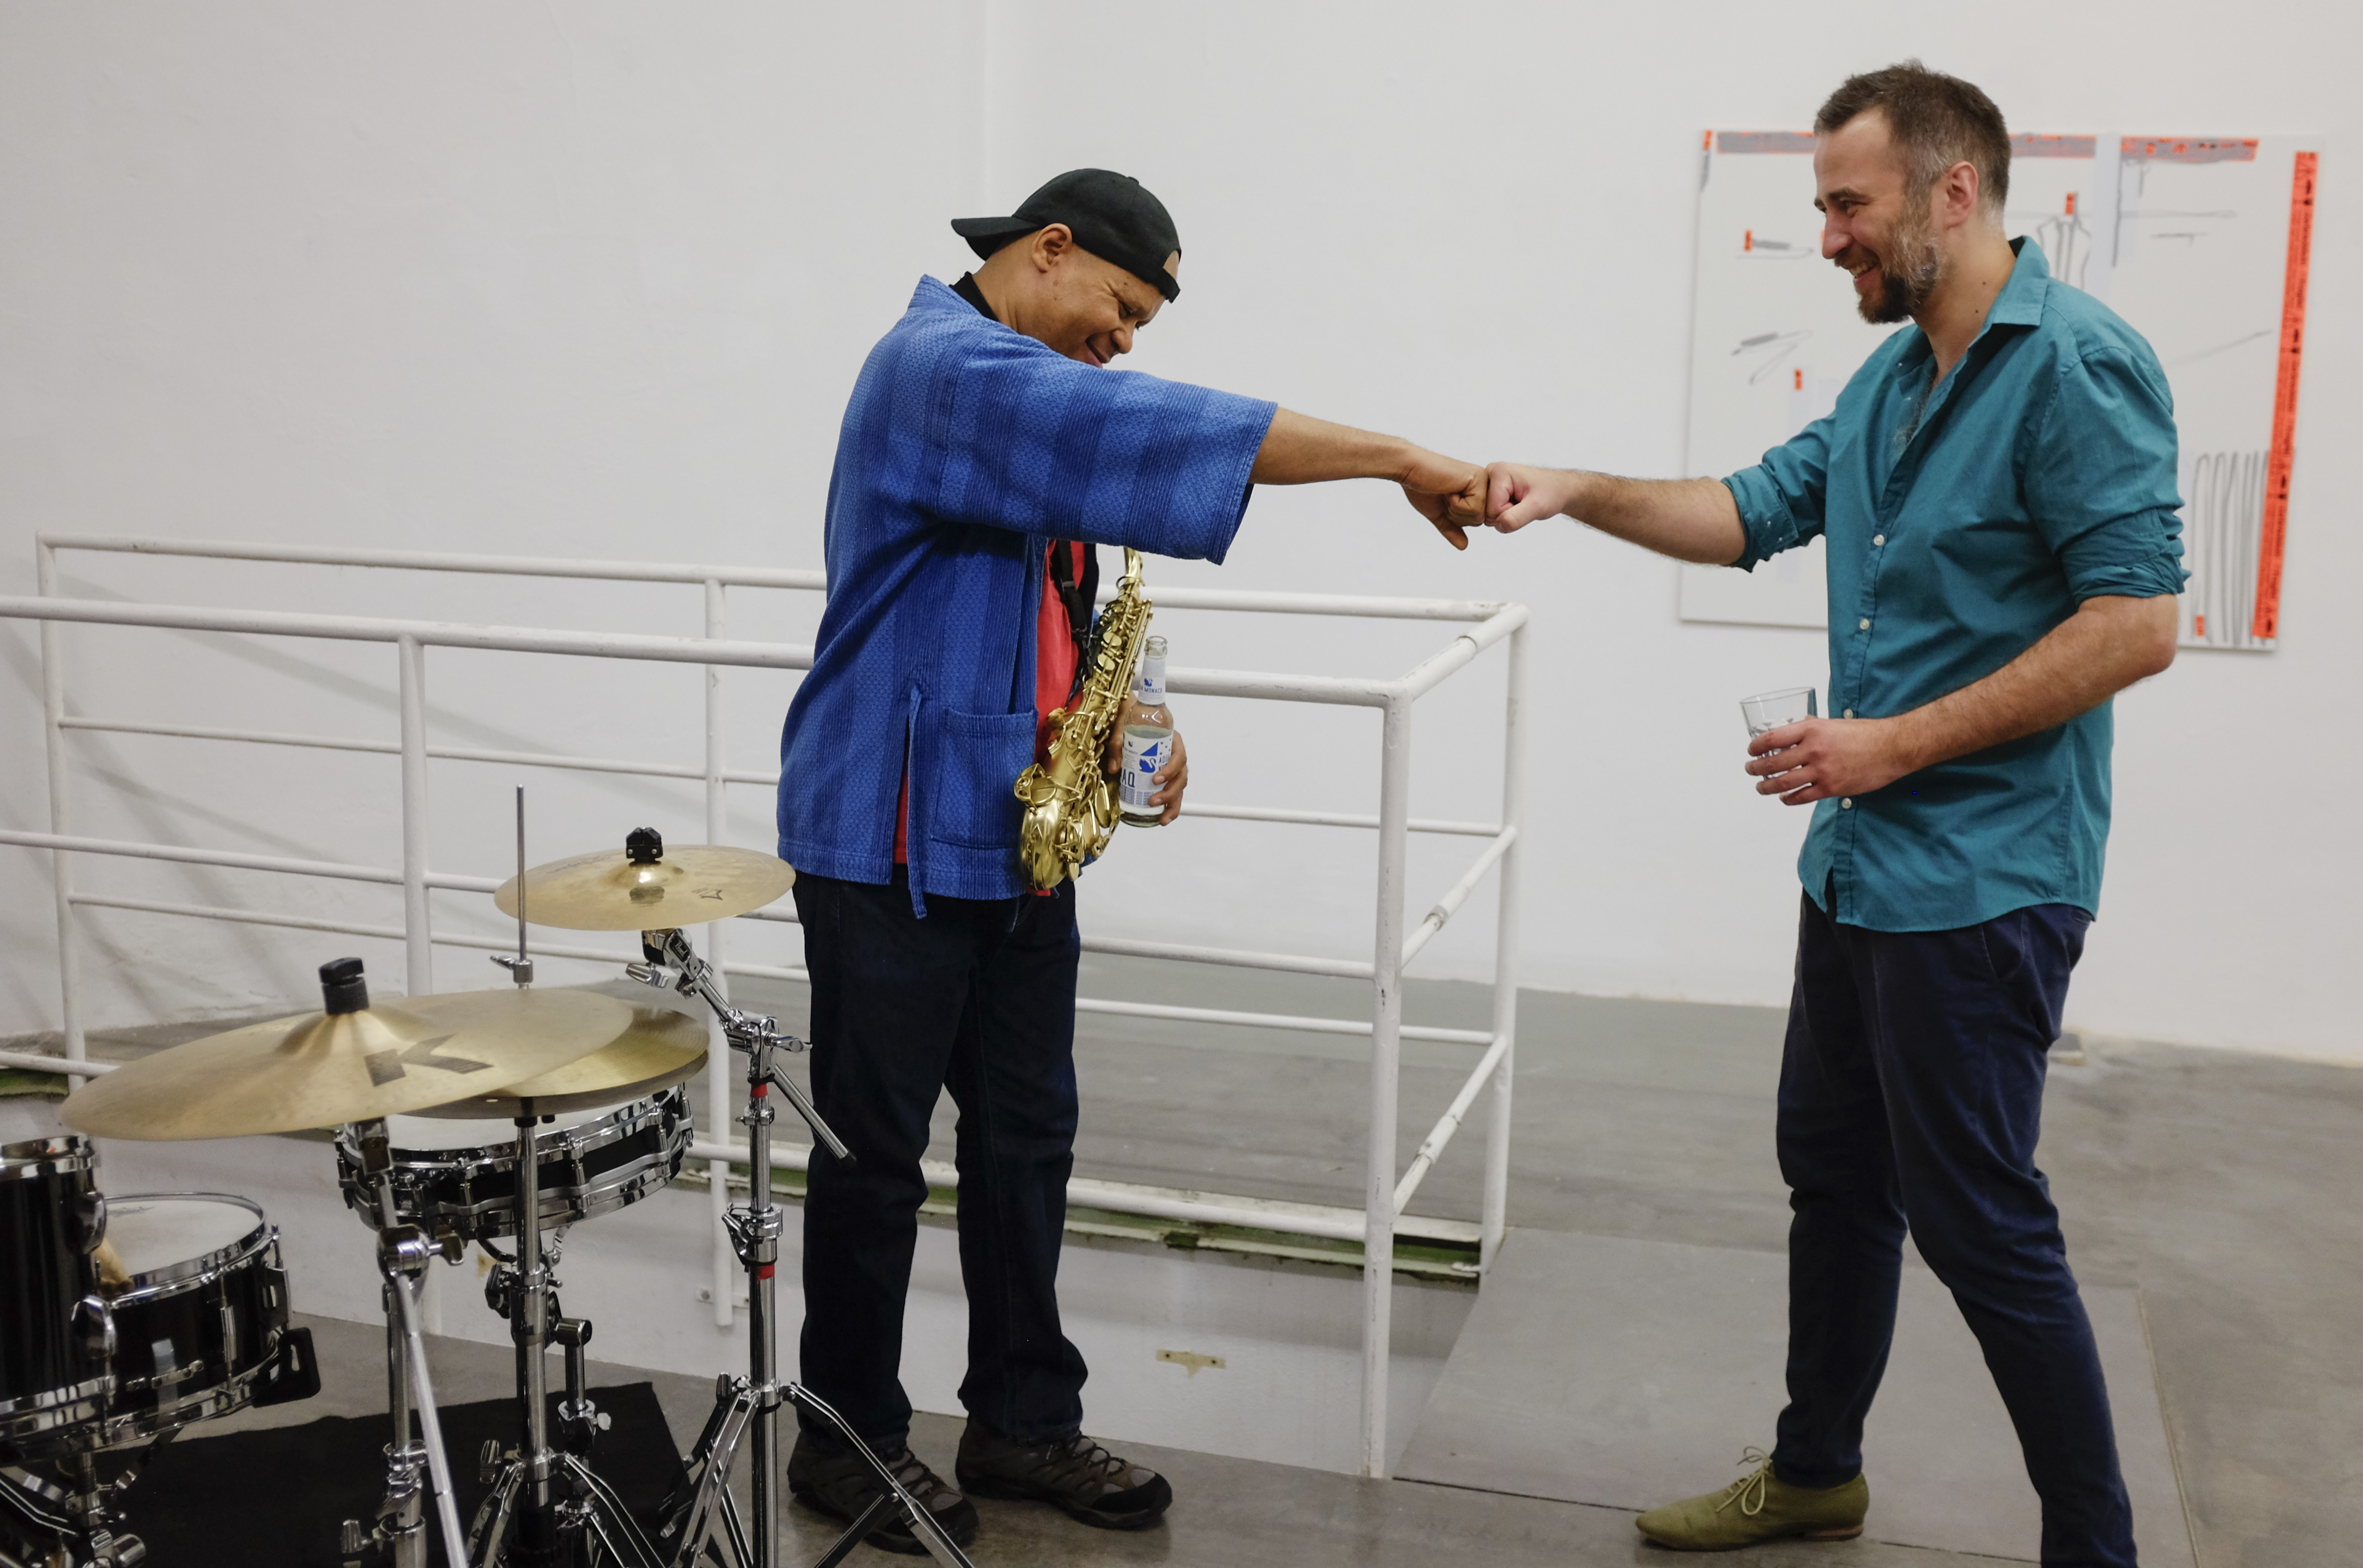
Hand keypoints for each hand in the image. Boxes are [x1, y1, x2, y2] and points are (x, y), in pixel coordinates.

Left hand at [1104, 699, 1189, 823]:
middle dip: (1170, 793)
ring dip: (1172, 804)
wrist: (1130, 719)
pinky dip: (1169, 806)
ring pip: (1179, 788)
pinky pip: (1172, 793)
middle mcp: (1174, 755)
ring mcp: (1171, 768)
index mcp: (1171, 741)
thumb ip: (1118, 745)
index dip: (1170, 771)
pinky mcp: (1165, 777)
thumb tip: (1116, 767)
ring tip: (1161, 817)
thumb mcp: (1122, 729)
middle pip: (1181, 777)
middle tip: (1153, 801)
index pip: (1179, 757)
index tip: (1156, 779)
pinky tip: (1161, 817)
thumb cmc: (1131, 722)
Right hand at [1399, 448, 1486, 549]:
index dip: (1456, 518)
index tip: (1444, 499)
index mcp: (1475, 490)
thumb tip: (1464, 546)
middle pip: (1479, 520)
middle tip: (1444, 496)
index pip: (1476, 521)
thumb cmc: (1421, 487)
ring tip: (1446, 491)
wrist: (1410, 470)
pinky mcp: (1477, 479)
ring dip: (1455, 509)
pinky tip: (1448, 488)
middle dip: (1456, 515)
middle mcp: (1482, 484)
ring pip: (1478, 516)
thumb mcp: (1439, 514)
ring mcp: (1482, 480)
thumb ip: (1452, 529)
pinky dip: (1456, 503)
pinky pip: (1474, 508)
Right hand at [1485, 462, 1576, 532]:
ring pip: (1487, 514)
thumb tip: (1499, 525)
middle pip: (1486, 512)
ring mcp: (1489, 483)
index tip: (1523, 503)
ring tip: (1520, 503)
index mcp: (1498, 472)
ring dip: (1505, 515)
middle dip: (1505, 515)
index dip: (1508, 513)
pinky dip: (1504, 514)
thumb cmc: (1551, 492)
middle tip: (1522, 504)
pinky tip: (1515, 504)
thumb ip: (1516, 517)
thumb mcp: (1537, 506)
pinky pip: (1490, 513)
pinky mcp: (1491, 491)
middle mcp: (1490, 474)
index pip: (1490, 509)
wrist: (1558, 489)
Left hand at [1745, 717, 1916, 804]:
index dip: (1755, 746)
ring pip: (1782, 783)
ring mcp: (1821, 770)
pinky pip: (1801, 797)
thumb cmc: (1866, 734)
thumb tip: (1795, 729)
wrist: (1892, 748)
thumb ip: (1812, 728)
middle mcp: (1813, 749)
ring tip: (1761, 787)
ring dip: (1766, 787)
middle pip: (1772, 763)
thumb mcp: (1833, 723)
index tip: (1751, 750)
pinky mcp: (1831, 788)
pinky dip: (1788, 799)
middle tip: (1751, 770)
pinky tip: (1784, 798)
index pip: (1771, 739)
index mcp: (1811, 729)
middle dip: (1756, 769)